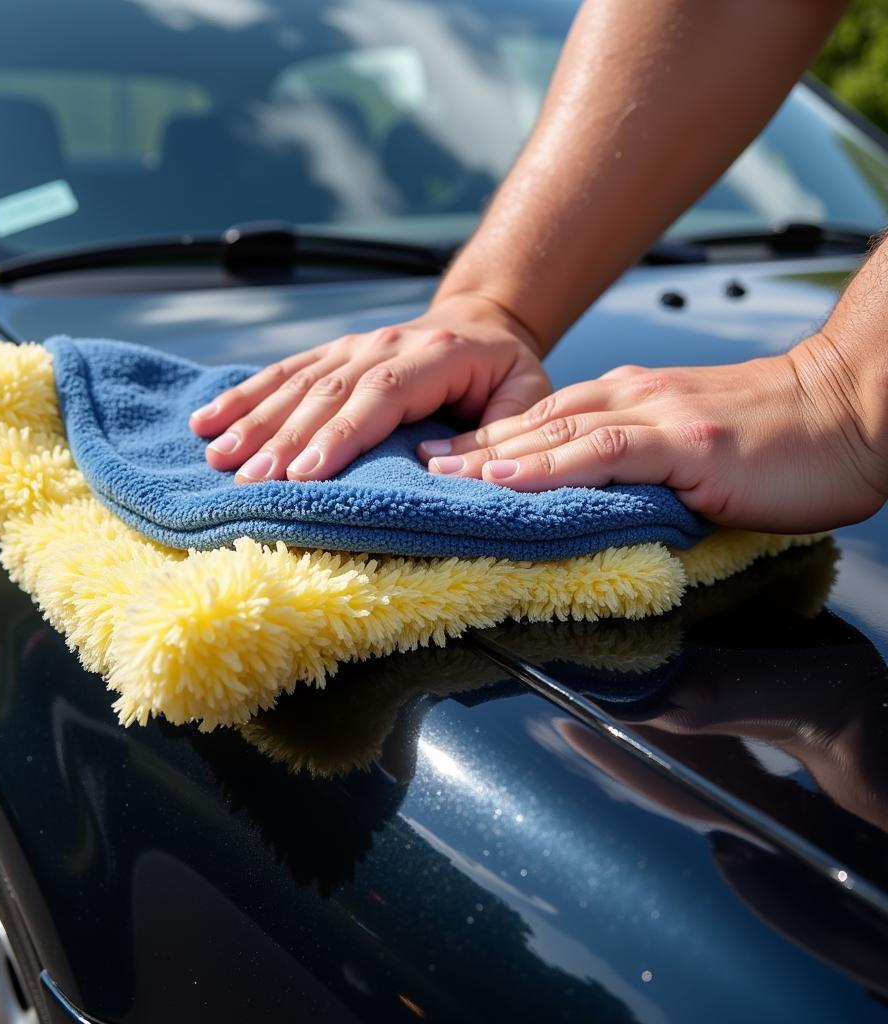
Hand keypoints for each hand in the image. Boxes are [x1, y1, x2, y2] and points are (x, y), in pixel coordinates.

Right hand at [189, 293, 550, 482]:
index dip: (341, 434)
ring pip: (297, 382)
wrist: (483, 321)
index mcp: (436, 354)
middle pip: (329, 392)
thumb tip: (439, 467)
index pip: (381, 394)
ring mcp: (353, 345)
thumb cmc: (506, 374)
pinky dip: (244, 396)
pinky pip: (282, 373)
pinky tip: (207, 421)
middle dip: (286, 438)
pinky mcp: (331, 354)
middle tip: (251, 481)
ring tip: (219, 458)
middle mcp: (385, 344)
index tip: (306, 473)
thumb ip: (496, 433)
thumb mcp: (526, 397)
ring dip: (255, 420)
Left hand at [420, 333, 887, 532]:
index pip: (544, 423)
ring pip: (557, 433)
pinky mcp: (686, 442)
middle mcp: (633, 399)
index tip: (443, 459)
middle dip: (471, 445)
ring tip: (440, 473)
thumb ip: (640, 468)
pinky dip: (551, 465)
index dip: (488, 441)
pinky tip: (508, 476)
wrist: (851, 413)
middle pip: (535, 424)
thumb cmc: (779, 440)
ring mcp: (657, 417)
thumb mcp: (692, 448)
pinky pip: (605, 451)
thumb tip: (595, 503)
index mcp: (632, 402)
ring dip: (492, 454)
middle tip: (417, 464)